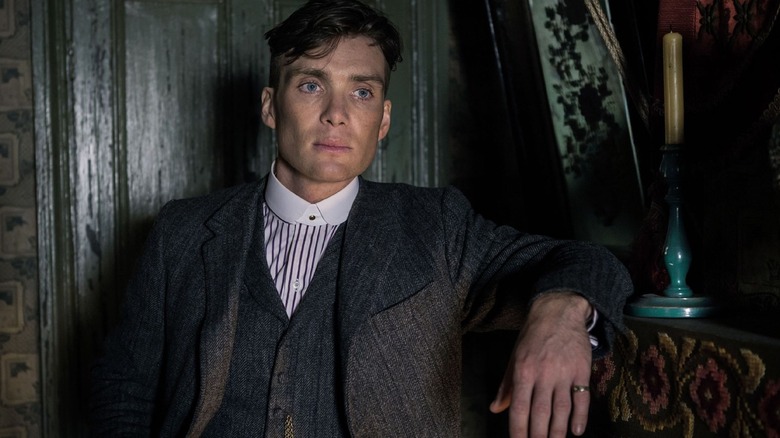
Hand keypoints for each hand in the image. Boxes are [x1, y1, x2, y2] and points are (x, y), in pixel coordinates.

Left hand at [490, 292, 592, 437]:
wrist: (558, 312)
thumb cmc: (532, 337)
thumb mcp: (515, 357)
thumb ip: (506, 386)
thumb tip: (495, 409)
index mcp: (523, 371)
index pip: (519, 408)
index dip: (518, 430)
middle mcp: (543, 374)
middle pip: (541, 413)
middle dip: (538, 436)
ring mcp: (564, 373)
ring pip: (561, 409)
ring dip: (558, 432)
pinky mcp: (582, 370)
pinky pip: (582, 398)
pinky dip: (580, 417)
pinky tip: (576, 431)